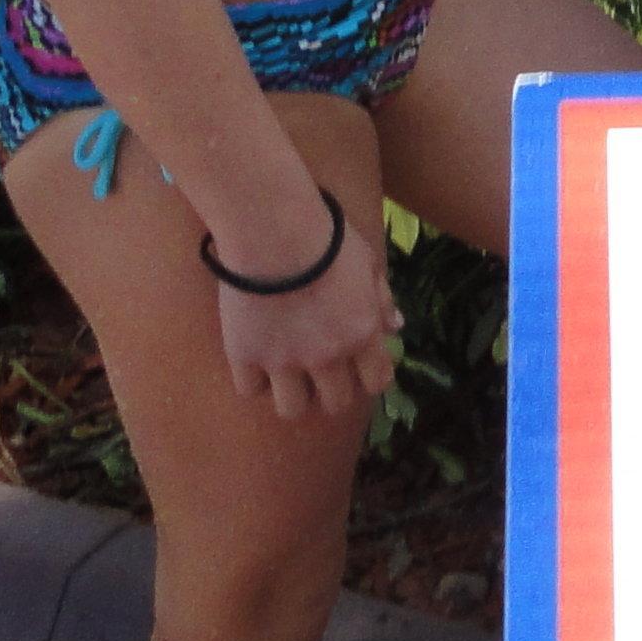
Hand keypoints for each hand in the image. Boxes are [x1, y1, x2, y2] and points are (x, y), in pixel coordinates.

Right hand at [212, 195, 403, 420]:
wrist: (273, 231)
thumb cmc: (327, 238)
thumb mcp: (368, 263)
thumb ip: (381, 300)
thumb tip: (396, 327)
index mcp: (362, 333)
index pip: (376, 382)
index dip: (369, 377)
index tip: (359, 368)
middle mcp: (327, 356)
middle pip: (336, 404)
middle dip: (331, 390)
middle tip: (320, 371)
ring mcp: (284, 361)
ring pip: (292, 409)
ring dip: (293, 394)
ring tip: (287, 373)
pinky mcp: (245, 356)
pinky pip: (251, 390)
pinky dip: (255, 379)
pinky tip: (257, 358)